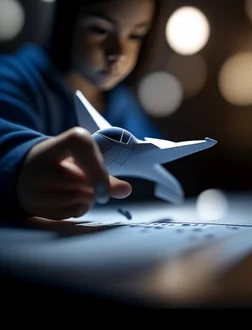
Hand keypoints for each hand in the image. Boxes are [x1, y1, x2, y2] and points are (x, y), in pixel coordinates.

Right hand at [17, 127, 131, 219]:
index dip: (97, 163)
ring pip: (83, 198)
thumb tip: (126, 190)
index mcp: (55, 144)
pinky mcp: (38, 206)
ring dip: (89, 198)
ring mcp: (37, 187)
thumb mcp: (75, 159)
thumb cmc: (58, 164)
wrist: (21, 177)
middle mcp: (42, 164)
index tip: (104, 181)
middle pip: (86, 179)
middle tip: (86, 181)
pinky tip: (67, 200)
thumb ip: (102, 172)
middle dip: (96, 185)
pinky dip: (79, 208)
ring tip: (76, 189)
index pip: (80, 143)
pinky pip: (74, 211)